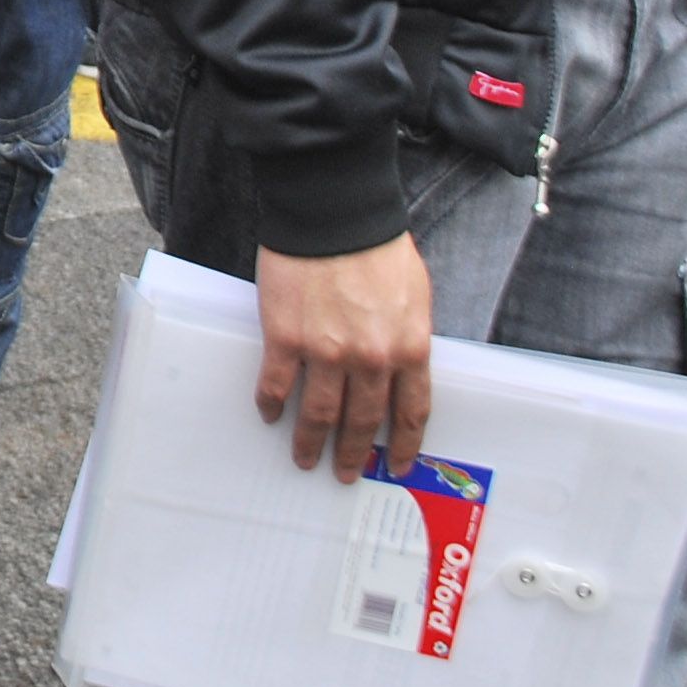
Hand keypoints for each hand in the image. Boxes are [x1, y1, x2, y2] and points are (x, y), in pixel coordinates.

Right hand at [254, 236, 435, 477]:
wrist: (334, 214)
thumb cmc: (377, 245)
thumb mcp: (415, 296)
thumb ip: (409, 337)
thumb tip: (402, 368)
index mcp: (408, 348)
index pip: (410, 412)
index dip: (403, 445)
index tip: (396, 464)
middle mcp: (371, 359)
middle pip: (362, 422)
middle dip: (354, 453)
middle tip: (345, 472)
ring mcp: (326, 352)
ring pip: (319, 415)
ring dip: (311, 442)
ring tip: (304, 458)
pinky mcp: (286, 338)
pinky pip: (277, 386)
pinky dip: (273, 405)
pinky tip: (271, 414)